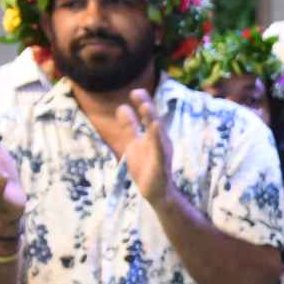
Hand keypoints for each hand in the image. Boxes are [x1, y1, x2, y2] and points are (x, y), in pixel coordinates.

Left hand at [116, 89, 173, 204]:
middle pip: (154, 120)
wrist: (156, 192)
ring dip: (153, 120)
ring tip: (147, 107)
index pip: (147, 116)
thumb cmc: (146, 167)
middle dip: (147, 107)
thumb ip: (129, 126)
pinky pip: (160, 152)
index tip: (135, 91)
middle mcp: (160, 141)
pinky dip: (158, 142)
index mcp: (153, 135)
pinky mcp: (161, 165)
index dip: (142, 103)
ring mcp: (161, 153)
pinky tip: (156, 131)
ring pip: (158, 134)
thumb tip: (122, 106)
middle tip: (138, 92)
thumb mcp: (133, 143)